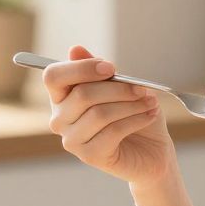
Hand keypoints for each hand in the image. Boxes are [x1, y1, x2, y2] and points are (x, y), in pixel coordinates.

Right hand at [44, 45, 173, 184]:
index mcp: (61, 97)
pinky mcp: (89, 156)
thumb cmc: (132, 114)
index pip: (53, 76)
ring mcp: (72, 140)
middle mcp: (59, 119)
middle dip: (118, 88)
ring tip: (150, 102)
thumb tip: (75, 49)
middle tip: (142, 88)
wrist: (151, 150)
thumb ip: (97, 69)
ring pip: (99, 113)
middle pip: (82, 94)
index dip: (81, 68)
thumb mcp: (119, 86)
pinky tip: (150, 115)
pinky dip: (136, 119)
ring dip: (131, 104)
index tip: (111, 68)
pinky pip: (113, 131)